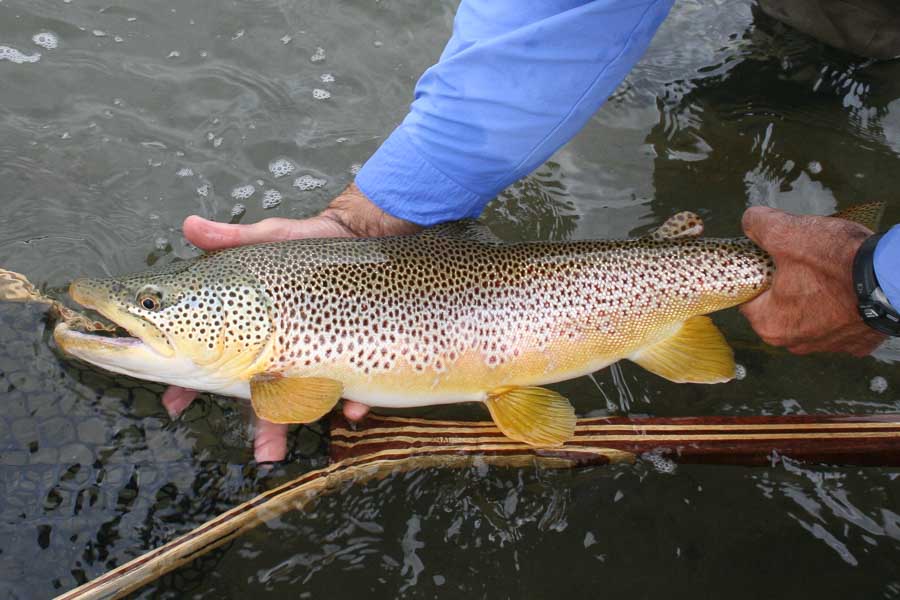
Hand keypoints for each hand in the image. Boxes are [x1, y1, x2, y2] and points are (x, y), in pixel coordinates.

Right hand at [164, 183, 419, 461]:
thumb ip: (231, 238)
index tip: (176, 403)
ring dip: (305, 422)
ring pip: (309, 398)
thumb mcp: (270, 238)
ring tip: (312, 446)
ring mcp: (319, 352)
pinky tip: (353, 408)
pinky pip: (354, 385)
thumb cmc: (307, 241)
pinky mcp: (352, 352)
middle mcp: (285, 346)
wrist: (360, 234)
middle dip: (264, 425)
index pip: (218, 359)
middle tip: (263, 454)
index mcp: (256, 327)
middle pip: (266, 392)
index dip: (193, 382)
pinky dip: (353, 400)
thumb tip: (190, 224)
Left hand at [739, 206, 885, 356]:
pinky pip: (841, 321)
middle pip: (779, 307)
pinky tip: (848, 287)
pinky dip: (843, 306)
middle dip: (787, 284)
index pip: (750, 297)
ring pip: (810, 315)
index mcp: (770, 324)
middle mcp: (796, 343)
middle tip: (802, 261)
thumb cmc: (835, 260)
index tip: (770, 260)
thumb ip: (758, 225)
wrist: (892, 277)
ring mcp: (829, 345)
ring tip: (828, 271)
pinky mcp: (857, 342)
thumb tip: (750, 221)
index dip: (758, 274)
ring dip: (816, 296)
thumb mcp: (786, 232)